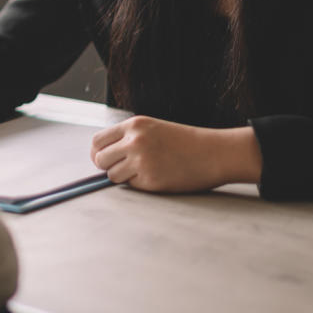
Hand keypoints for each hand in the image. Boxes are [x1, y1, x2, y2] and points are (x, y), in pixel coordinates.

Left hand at [91, 116, 261, 192]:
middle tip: (123, 169)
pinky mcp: (151, 180)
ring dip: (124, 178)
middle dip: (107, 167)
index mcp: (134, 125)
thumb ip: (128, 138)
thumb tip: (102, 156)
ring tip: (144, 172)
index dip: (98, 153)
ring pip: (112, 176)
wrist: (214, 153)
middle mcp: (134, 141)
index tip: (105, 160)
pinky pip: (132, 187)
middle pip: (100, 160)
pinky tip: (158, 177)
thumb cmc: (185, 142)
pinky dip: (141, 185)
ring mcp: (141, 161)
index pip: (98, 141)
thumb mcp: (153, 129)